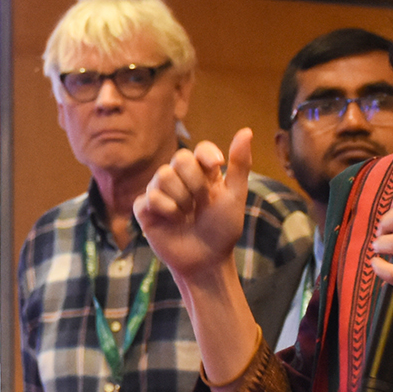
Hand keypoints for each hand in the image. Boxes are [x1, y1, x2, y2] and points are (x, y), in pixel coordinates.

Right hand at [133, 130, 253, 281]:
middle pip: (180, 158)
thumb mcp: (234, 196)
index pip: (200, 150)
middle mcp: (180, 179)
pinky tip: (173, 221)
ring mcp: (160, 193)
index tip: (217, 165)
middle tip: (202, 202)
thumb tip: (247, 131)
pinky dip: (166, 209)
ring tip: (187, 214)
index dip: (206, 154)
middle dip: (195, 182)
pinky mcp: (146, 209)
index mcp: (203, 174)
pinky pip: (149, 196)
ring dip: (181, 198)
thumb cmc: (222, 230)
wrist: (206, 261)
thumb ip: (240, 164)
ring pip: (163, 175)